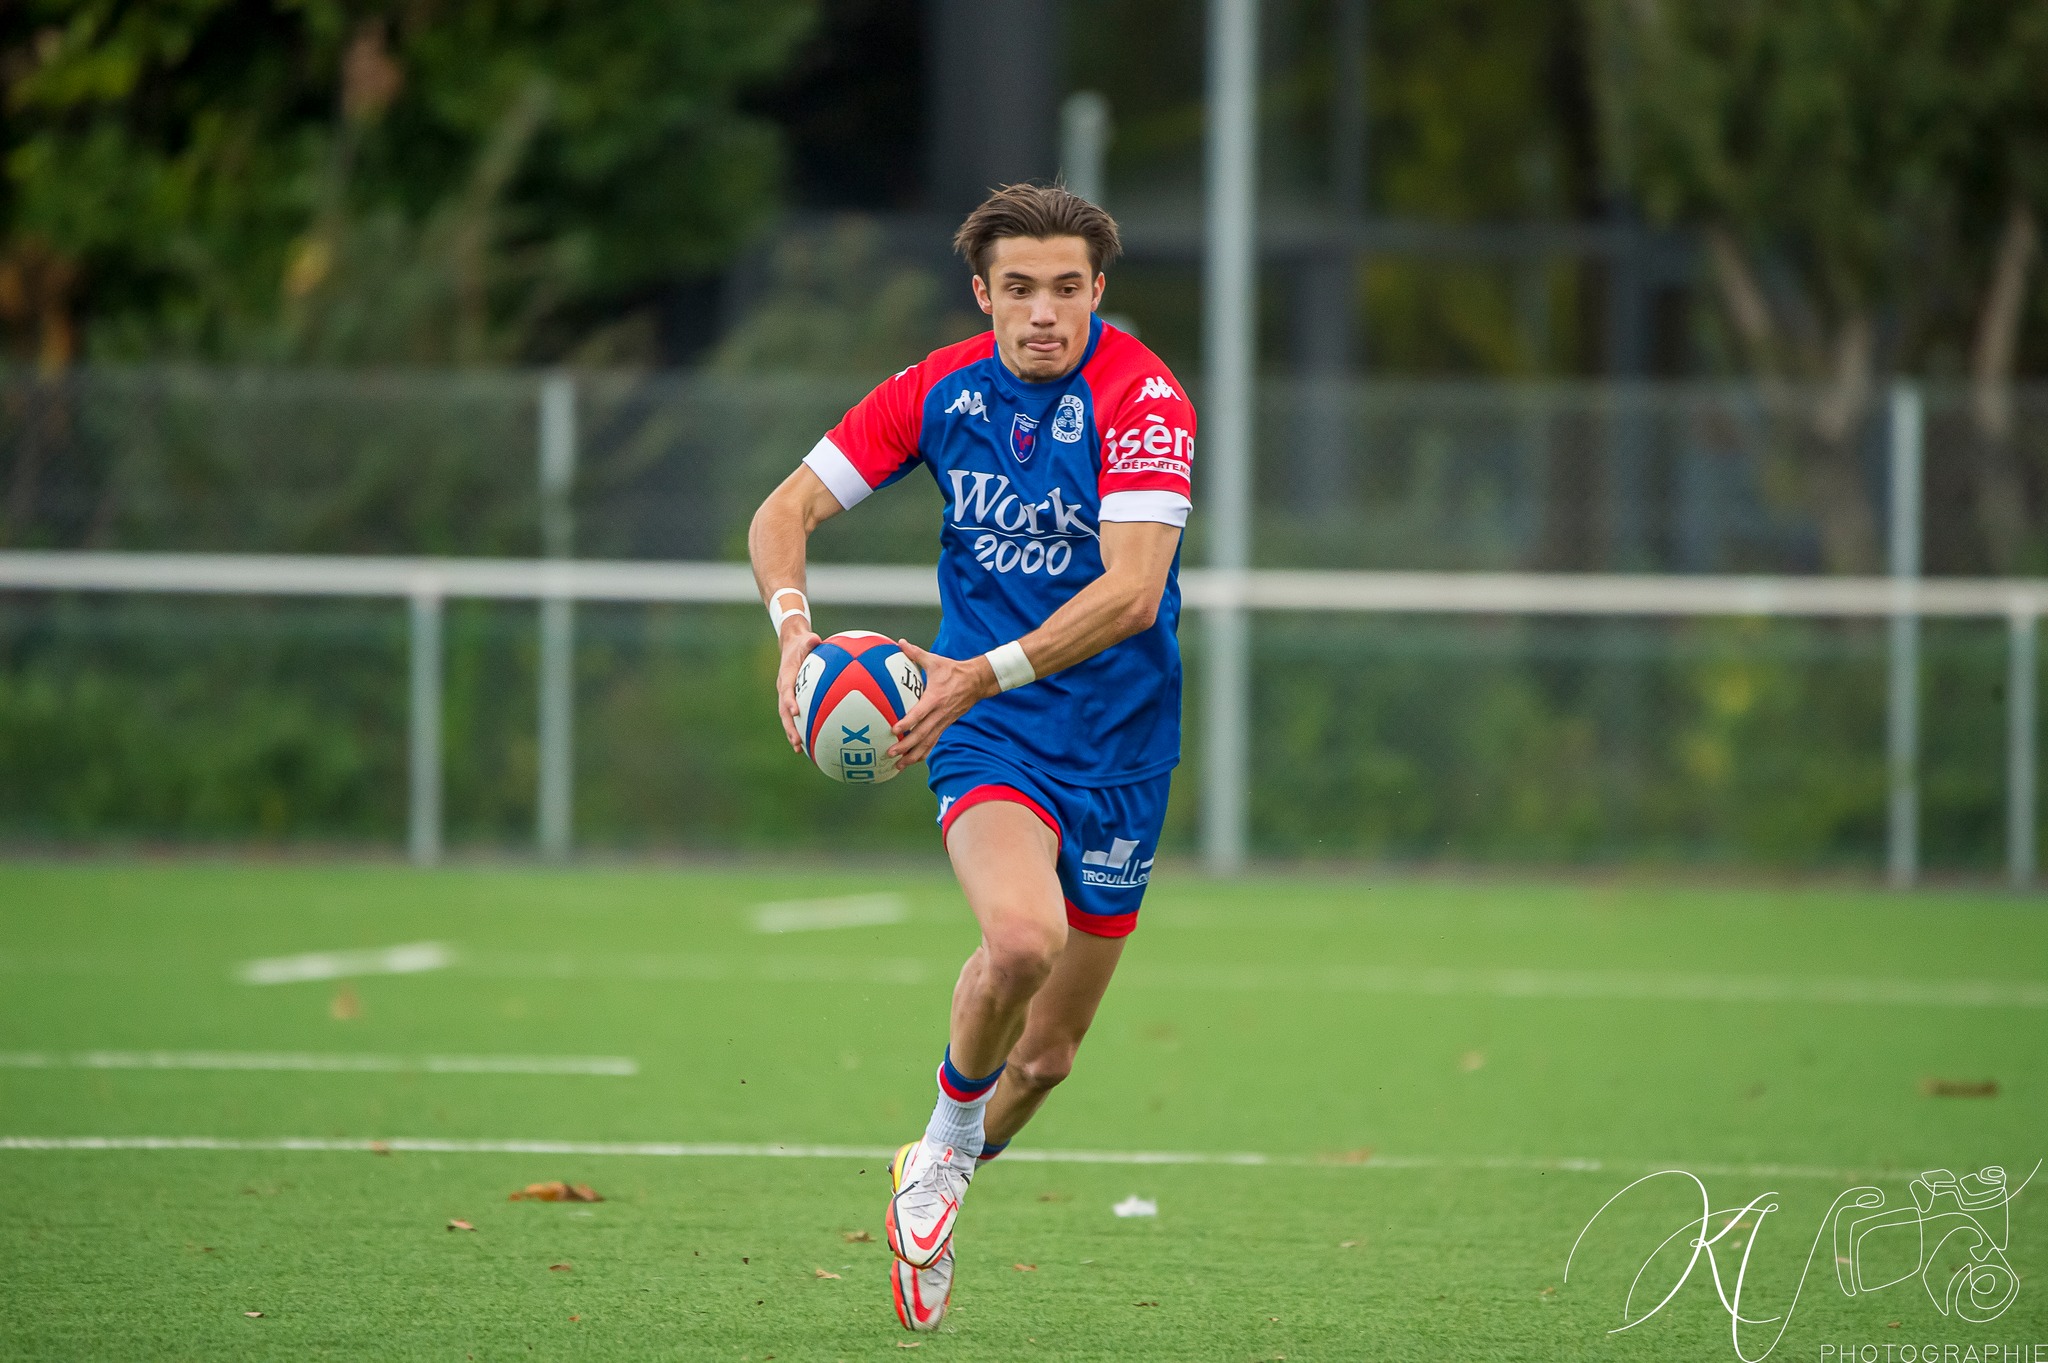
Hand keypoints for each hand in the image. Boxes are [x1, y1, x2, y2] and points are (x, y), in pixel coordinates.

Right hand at [774, 621, 822, 752]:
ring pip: (787, 718)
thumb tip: (817, 639)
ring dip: (792, 733)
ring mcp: (787, 696)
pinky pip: (795, 716)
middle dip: (790, 727)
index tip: (796, 711)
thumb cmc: (802, 643)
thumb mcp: (807, 639)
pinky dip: (800, 729)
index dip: (789, 701)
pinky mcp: (793, 700)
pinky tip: (810, 744)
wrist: (791, 645)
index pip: (786, 690)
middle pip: (784, 711)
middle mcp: (784, 688)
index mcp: (786, 675)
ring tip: (800, 750)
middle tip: (797, 741)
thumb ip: (811, 641)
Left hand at [888, 639, 995, 769]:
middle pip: (922, 734)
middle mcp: (940, 713)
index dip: (907, 722)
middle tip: (890, 752)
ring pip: (928, 742)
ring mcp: (944, 721)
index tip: (894, 730)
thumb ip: (916, 653)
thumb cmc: (954, 670)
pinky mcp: (946, 725)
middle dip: (906, 746)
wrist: (978, 681)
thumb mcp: (935, 660)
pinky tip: (912, 761)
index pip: (920, 713)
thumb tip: (900, 642)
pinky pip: (934, 741)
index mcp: (935, 698)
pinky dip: (923, 752)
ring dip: (913, 755)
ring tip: (898, 766)